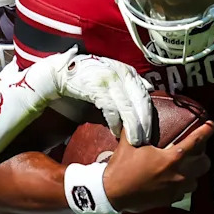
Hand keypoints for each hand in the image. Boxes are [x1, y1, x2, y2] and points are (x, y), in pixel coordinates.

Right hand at [30, 48, 154, 142]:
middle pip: (141, 103)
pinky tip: (116, 132)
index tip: (152, 132)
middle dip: (145, 124)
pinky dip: (116, 123)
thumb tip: (150, 89)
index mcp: (127, 71)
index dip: (149, 116)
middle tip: (146, 141)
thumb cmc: (88, 76)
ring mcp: (110, 81)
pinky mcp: (98, 88)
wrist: (62, 72)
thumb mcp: (113, 74)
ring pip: (129, 108)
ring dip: (133, 127)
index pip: (145, 96)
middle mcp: (122, 74)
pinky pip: (112, 109)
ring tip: (136, 142)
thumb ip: (130, 82)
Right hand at [103, 123, 213, 212]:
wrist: (113, 193)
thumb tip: (137, 112)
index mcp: (171, 158)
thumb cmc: (122, 167)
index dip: (206, 131)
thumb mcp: (129, 143)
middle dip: (203, 157)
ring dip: (193, 174)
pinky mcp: (168, 201)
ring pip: (195, 182)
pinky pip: (182, 194)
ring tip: (186, 169)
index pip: (195, 142)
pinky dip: (181, 187)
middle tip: (197, 152)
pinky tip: (173, 183)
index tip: (211, 125)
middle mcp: (178, 175)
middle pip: (203, 165)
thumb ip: (137, 127)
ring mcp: (174, 190)